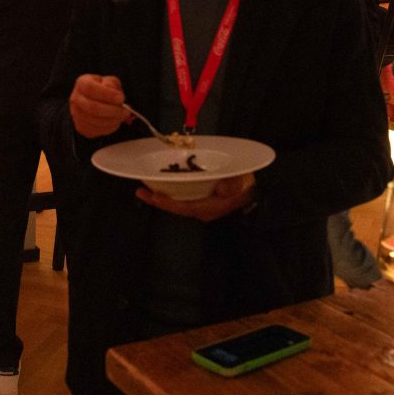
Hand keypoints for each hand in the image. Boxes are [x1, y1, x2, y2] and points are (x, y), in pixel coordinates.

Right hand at [69, 74, 130, 138]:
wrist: (93, 100)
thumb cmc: (103, 89)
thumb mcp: (109, 81)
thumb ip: (112, 85)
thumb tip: (117, 96)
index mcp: (82, 84)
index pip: (91, 89)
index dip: (107, 94)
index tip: (121, 98)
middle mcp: (75, 99)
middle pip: (93, 108)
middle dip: (113, 111)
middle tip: (126, 111)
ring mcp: (76, 114)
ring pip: (96, 121)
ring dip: (113, 120)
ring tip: (122, 116)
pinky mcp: (81, 127)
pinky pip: (96, 130)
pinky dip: (109, 128)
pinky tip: (115, 121)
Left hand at [137, 173, 255, 221]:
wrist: (253, 194)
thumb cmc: (246, 187)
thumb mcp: (243, 184)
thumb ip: (233, 185)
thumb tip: (221, 189)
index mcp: (210, 207)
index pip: (185, 207)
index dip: (169, 203)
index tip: (155, 196)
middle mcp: (202, 210)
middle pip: (176, 207)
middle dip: (158, 201)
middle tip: (140, 192)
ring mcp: (200, 207)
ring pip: (176, 204)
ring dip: (160, 198)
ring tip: (143, 190)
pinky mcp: (199, 202)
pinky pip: (180, 200)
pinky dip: (169, 194)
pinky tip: (159, 187)